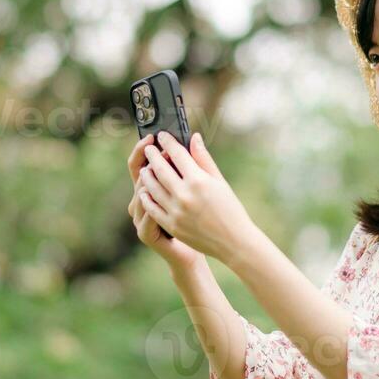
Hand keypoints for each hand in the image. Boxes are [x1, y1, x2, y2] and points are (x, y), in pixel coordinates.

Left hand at [134, 131, 252, 264]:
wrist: (233, 242)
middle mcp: (185, 194)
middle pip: (160, 169)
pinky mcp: (171, 225)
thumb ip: (204, 159)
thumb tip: (194, 138)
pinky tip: (146, 191)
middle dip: (152, 156)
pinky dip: (147, 197)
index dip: (168, 142)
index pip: (177, 154)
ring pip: (152, 187)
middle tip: (149, 149)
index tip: (162, 136)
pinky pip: (152, 208)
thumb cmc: (230, 209)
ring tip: (145, 169)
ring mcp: (176, 211)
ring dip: (146, 175)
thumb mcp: (220, 181)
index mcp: (199, 180)